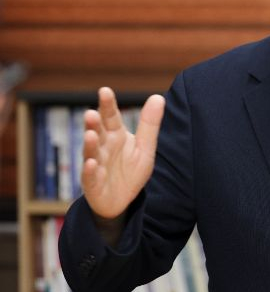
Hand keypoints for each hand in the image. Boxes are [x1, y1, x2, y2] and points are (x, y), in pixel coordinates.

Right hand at [82, 87, 164, 219]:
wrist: (122, 200)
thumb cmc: (131, 170)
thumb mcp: (145, 147)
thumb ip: (149, 124)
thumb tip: (158, 96)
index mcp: (115, 135)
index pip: (111, 117)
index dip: (108, 105)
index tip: (104, 90)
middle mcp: (103, 147)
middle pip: (98, 133)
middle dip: (94, 124)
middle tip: (91, 113)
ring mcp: (96, 165)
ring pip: (91, 153)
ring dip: (89, 144)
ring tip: (90, 135)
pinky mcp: (93, 184)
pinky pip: (90, 177)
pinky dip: (89, 171)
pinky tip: (90, 164)